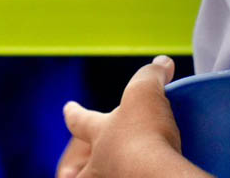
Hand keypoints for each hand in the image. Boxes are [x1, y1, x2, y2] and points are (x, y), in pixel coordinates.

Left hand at [60, 56, 187, 177]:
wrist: (157, 177)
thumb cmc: (143, 134)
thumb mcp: (145, 92)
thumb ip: (151, 74)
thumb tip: (162, 62)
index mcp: (100, 134)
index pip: (81, 120)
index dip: (74, 113)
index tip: (67, 108)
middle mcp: (100, 164)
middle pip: (79, 171)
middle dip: (74, 169)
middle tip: (70, 170)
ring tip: (113, 175)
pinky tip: (143, 177)